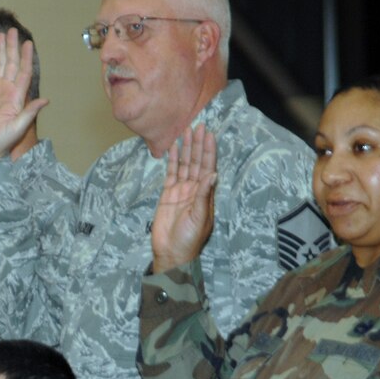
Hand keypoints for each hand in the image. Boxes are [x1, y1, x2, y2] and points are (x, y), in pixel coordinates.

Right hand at [0, 28, 48, 166]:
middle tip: (12, 31)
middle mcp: (8, 91)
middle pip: (11, 64)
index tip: (28, 43)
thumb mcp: (18, 129)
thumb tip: (45, 101)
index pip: (22, 72)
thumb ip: (29, 114)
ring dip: (1, 51)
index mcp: (16, 97)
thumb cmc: (2, 143)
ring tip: (1, 35)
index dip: (25, 57)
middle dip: (12, 48)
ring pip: (0, 66)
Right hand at [151, 124, 217, 272]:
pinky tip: (172, 148)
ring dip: (186, 148)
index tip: (209, 134)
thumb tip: (212, 174)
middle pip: (196, 162)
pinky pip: (170, 173)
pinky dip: (172, 160)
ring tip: (186, 131)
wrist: (171, 252)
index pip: (208, 167)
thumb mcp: (199, 218)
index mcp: (205, 194)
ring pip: (184, 165)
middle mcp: (194, 189)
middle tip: (198, 125)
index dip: (208, 151)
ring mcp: (181, 191)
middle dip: (198, 144)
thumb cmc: (189, 239)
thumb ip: (204, 196)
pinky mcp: (167, 194)